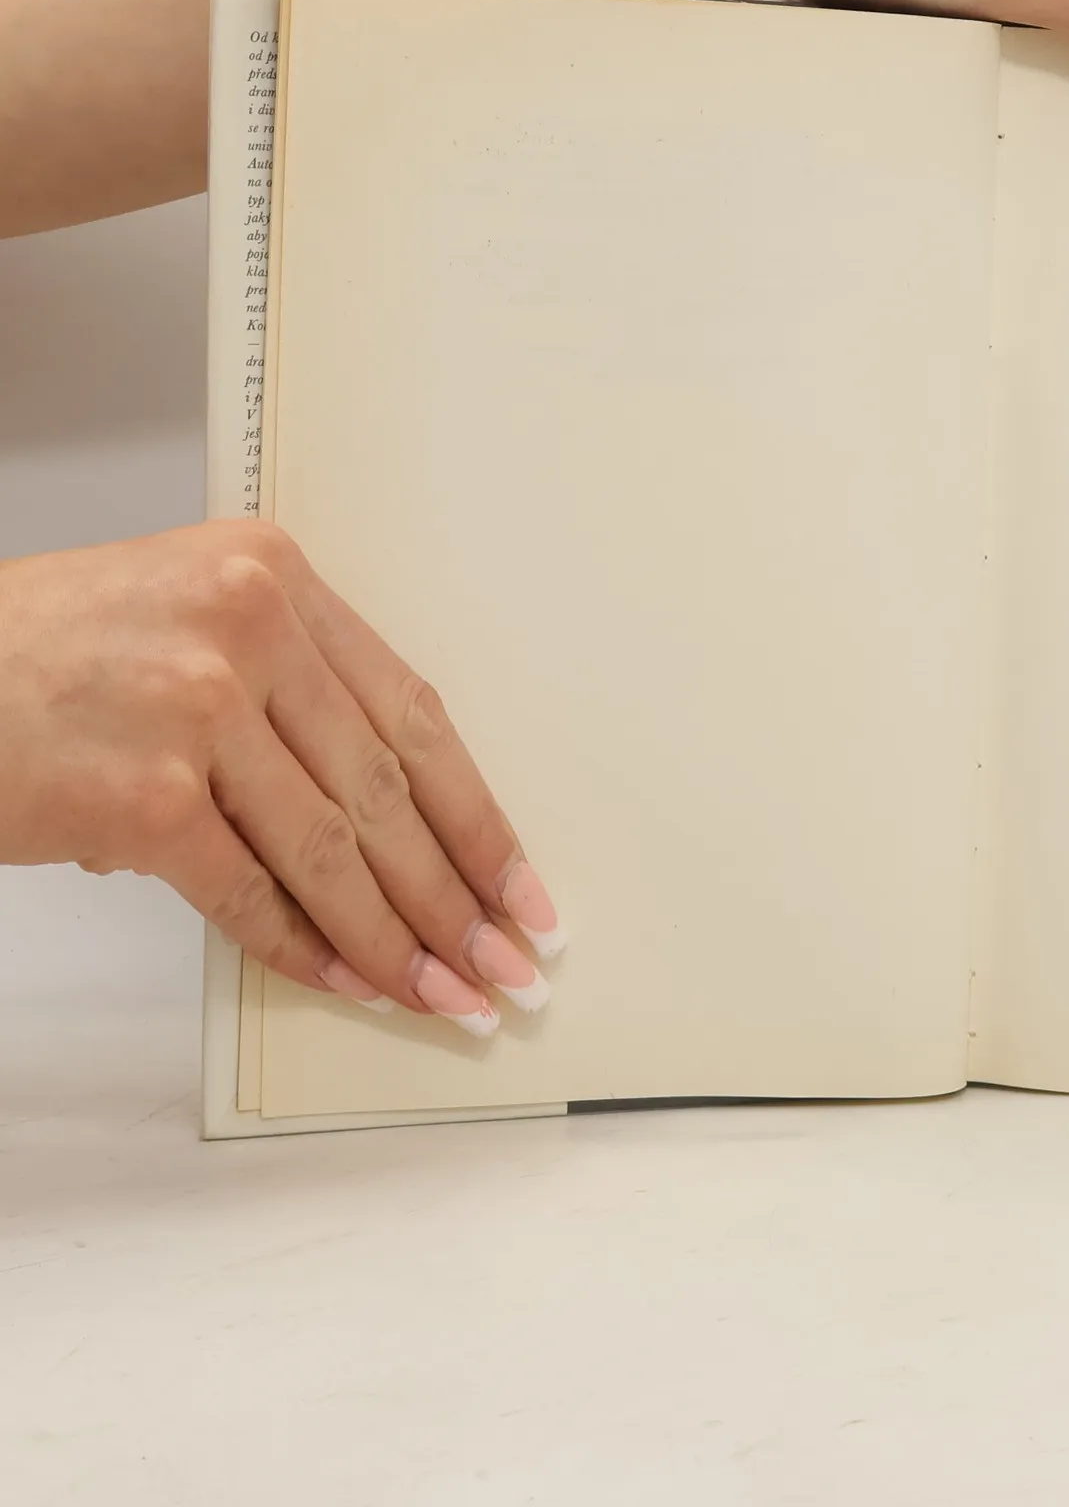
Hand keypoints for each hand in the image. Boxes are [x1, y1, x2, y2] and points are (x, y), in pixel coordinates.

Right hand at [0, 521, 563, 1033]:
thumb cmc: (41, 649)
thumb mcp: (187, 617)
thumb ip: (286, 691)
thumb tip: (377, 822)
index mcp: (276, 578)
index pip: (412, 713)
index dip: (477, 812)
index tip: (519, 881)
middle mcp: (248, 630)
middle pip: (387, 788)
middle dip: (457, 892)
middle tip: (506, 959)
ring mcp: (196, 710)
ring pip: (333, 850)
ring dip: (397, 938)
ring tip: (447, 991)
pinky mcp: (142, 796)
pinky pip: (250, 892)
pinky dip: (303, 947)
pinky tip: (347, 980)